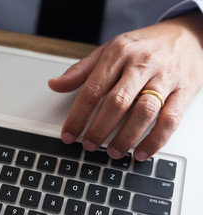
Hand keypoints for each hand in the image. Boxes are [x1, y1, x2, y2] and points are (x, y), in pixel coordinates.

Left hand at [49, 11, 202, 160]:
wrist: (186, 35)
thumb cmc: (143, 45)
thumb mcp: (109, 50)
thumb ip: (81, 70)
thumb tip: (55, 84)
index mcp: (118, 54)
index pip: (92, 89)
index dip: (78, 116)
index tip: (69, 134)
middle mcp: (141, 64)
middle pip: (117, 102)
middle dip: (99, 129)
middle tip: (89, 145)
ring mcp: (164, 78)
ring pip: (143, 112)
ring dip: (126, 137)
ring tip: (113, 152)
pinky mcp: (183, 91)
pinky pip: (170, 119)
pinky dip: (155, 140)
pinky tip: (142, 152)